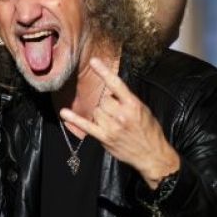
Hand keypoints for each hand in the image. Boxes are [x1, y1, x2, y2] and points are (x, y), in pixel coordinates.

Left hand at [60, 58, 180, 189]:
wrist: (152, 155)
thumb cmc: (149, 131)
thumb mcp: (143, 110)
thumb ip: (127, 100)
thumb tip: (111, 93)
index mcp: (133, 104)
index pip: (116, 84)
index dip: (104, 72)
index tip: (93, 61)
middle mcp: (121, 114)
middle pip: (103, 100)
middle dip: (107, 104)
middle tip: (116, 113)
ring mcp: (112, 127)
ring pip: (96, 111)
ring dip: (100, 114)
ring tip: (111, 122)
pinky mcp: (105, 138)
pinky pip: (86, 126)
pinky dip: (74, 119)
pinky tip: (64, 113)